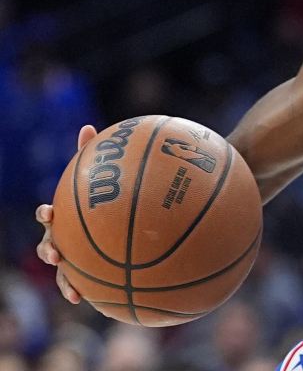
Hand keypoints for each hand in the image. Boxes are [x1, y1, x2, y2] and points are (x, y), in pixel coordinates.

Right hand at [35, 125, 97, 303]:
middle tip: (56, 252)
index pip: (50, 215)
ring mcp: (76, 258)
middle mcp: (66, 238)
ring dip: (66, 282)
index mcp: (67, 216)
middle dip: (49, 250)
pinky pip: (90, 285)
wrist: (129, 226)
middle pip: (50, 245)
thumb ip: (93, 155)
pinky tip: (102, 302)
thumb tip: (87, 127)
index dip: (47, 214)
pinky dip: (93, 293)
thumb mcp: (104, 177)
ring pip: (65, 273)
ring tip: (74, 291)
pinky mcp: (92, 274)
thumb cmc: (109, 198)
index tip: (50, 212)